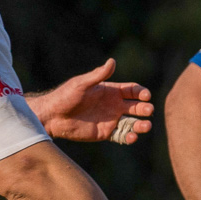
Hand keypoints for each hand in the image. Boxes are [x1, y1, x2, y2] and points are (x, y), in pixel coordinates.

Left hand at [26, 59, 154, 143]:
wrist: (52, 116)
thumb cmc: (65, 97)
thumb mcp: (81, 84)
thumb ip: (98, 75)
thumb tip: (112, 61)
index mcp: (110, 92)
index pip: (132, 91)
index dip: (141, 93)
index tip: (146, 96)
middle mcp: (114, 105)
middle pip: (137, 107)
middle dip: (145, 109)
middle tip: (148, 110)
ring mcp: (111, 120)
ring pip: (133, 123)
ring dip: (142, 125)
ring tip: (145, 126)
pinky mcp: (106, 133)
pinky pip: (123, 136)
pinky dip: (130, 137)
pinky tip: (132, 137)